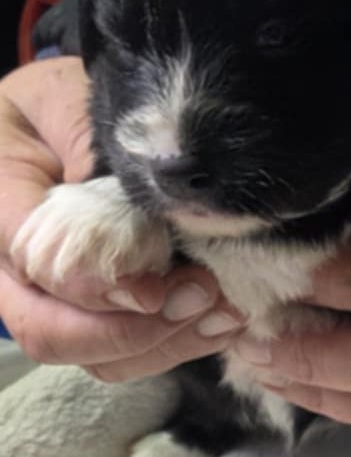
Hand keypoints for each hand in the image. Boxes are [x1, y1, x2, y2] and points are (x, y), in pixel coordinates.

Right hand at [0, 58, 241, 379]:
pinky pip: (122, 351)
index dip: (96, 289)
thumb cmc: (60, 101)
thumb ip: (93, 154)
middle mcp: (9, 267)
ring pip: (91, 355)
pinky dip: (173, 344)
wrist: (57, 114)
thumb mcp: (69, 101)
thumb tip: (142, 211)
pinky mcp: (90, 310)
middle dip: (134, 331)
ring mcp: (48, 296)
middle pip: (53, 333)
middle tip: (203, 296)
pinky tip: (220, 319)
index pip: (36, 267)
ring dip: (163, 345)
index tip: (158, 289)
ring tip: (223, 312)